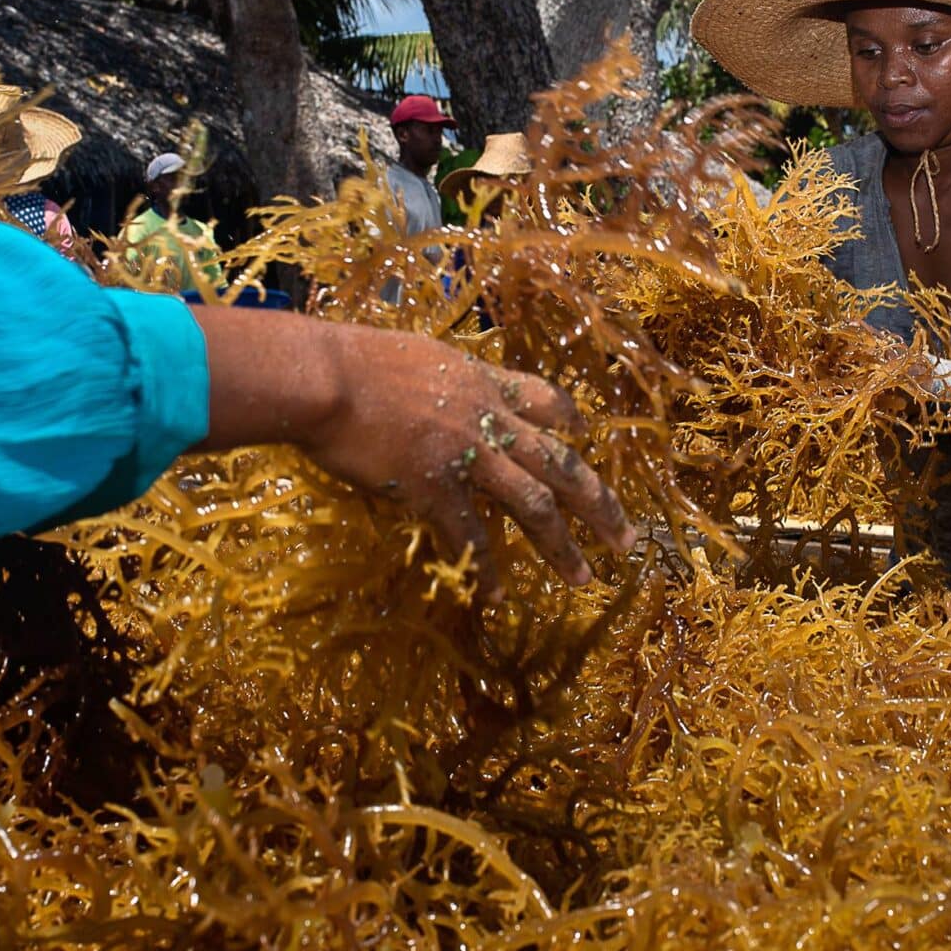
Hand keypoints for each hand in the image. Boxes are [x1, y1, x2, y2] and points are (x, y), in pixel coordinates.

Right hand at [191, 307, 638, 599]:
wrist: (325, 379)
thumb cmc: (352, 360)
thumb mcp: (416, 355)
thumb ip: (440, 379)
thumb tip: (438, 390)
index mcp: (482, 381)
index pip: (545, 398)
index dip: (570, 421)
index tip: (586, 438)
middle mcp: (488, 418)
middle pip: (560, 462)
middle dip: (598, 502)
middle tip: (626, 539)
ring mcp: (466, 455)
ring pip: (533, 503)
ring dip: (561, 545)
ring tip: (581, 577)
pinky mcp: (434, 487)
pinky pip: (470, 536)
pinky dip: (486, 568)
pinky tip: (495, 594)